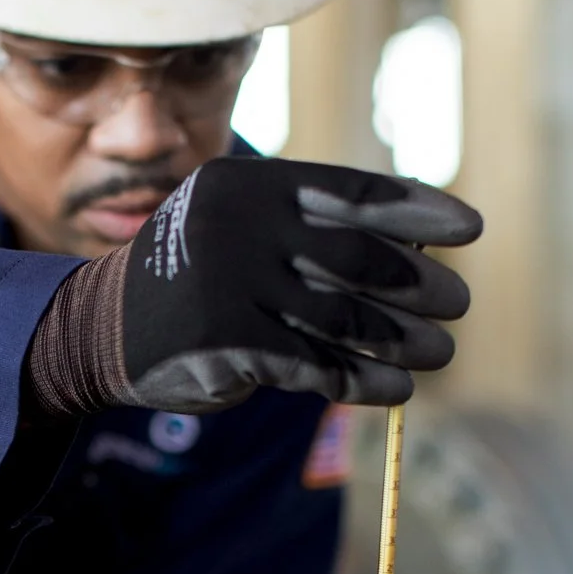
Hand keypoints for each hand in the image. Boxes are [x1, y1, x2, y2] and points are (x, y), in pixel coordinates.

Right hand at [120, 158, 481, 412]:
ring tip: (440, 352)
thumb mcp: (241, 228)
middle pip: (359, 258)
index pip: (353, 193)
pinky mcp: (229, 344)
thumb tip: (416, 248)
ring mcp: (232, 285)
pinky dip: (365, 381)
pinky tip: (396, 389)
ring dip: (404, 339)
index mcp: (253, 185)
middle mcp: (242, 227)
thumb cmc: (193, 278)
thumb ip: (309, 231)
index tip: (470, 229)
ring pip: (346, 318)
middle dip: (420, 284)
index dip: (418, 210)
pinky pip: (317, 367)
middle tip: (458, 303)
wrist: (102, 329)